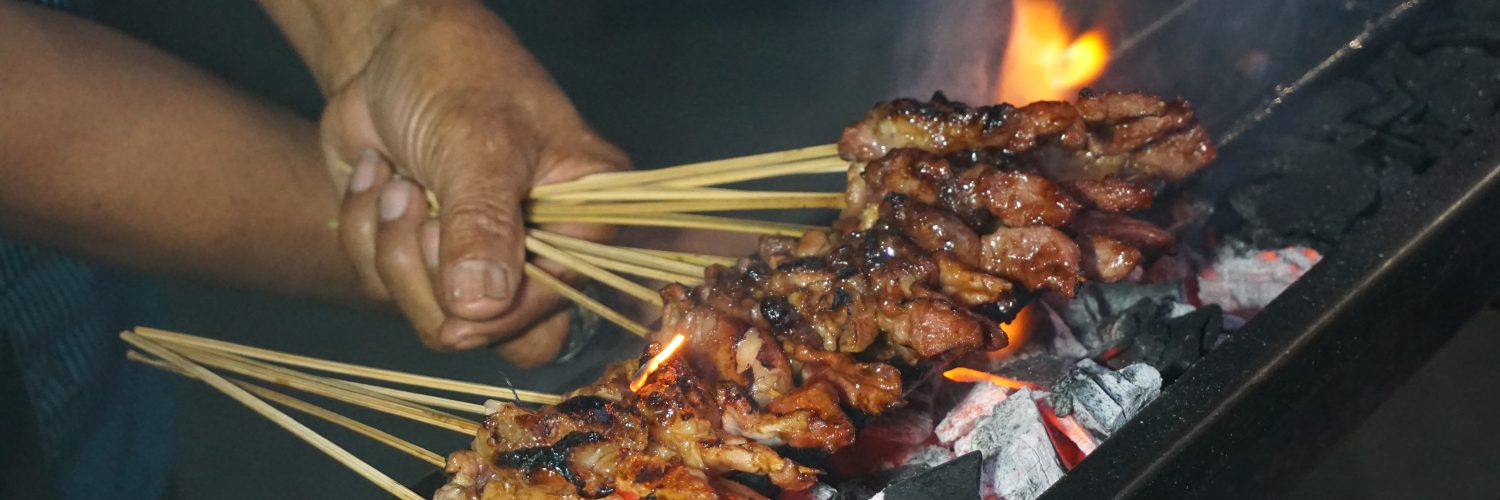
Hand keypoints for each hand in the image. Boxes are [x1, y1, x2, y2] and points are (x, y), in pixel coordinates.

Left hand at [295, 1, 627, 363]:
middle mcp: (539, 249)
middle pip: (492, 330)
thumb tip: (481, 309)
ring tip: (396, 181)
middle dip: (434, 275)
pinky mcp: (422, 258)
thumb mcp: (478, 144)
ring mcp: (478, 258)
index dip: (499, 304)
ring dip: (393, 245)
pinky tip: (375, 177)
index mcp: (584, 219)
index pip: (557, 303)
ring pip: (432, 316)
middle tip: (419, 205)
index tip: (454, 259)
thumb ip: (485, 226)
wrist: (384, 51)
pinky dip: (364, 232)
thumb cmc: (455, 75)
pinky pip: (384, 288)